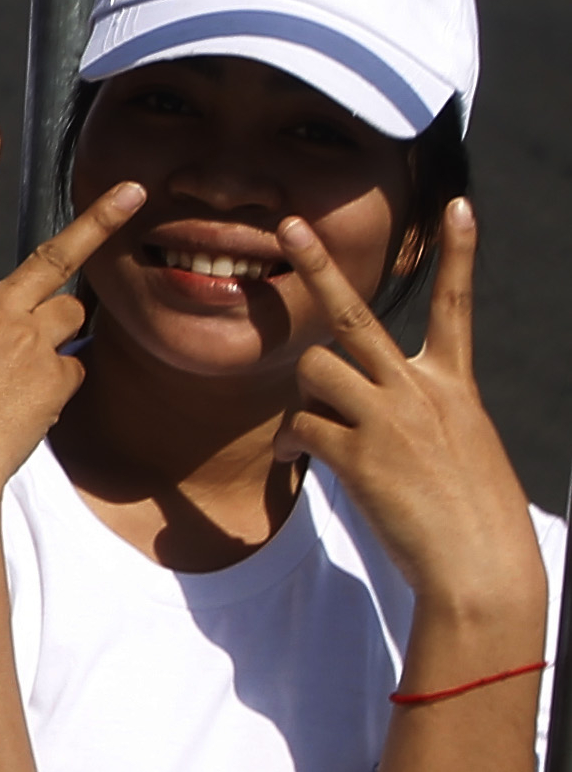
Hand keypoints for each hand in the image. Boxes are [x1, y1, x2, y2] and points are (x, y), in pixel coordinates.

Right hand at [0, 131, 144, 529]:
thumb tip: (29, 330)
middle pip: (57, 255)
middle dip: (102, 220)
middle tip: (136, 190)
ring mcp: (29, 343)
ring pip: (71, 316)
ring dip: (59, 332)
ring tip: (21, 372)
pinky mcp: (58, 379)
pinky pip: (72, 370)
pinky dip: (56, 386)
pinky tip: (25, 410)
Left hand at [280, 204, 546, 627]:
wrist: (480, 567)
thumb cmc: (470, 516)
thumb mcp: (459, 449)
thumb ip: (416, 415)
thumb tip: (353, 410)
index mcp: (454, 386)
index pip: (456, 307)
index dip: (460, 254)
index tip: (460, 204)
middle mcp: (422, 390)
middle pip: (354, 317)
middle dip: (318, 266)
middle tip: (290, 225)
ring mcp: (389, 418)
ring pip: (313, 372)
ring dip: (305, 398)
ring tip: (318, 434)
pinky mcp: (360, 453)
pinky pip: (303, 426)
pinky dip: (294, 443)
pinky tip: (301, 463)